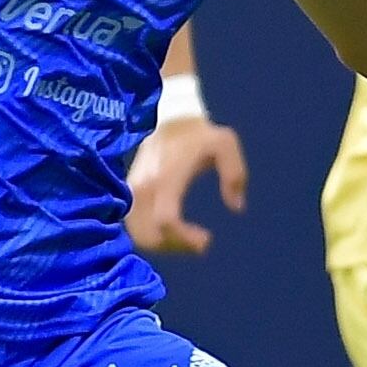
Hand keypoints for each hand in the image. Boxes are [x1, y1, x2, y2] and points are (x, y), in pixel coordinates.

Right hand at [124, 117, 248, 255]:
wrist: (170, 120)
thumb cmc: (200, 135)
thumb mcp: (225, 145)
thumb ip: (234, 175)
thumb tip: (236, 206)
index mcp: (167, 177)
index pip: (166, 220)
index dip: (185, 239)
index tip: (206, 240)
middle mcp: (144, 187)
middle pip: (150, 235)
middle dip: (176, 246)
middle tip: (200, 243)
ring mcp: (133, 191)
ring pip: (139, 235)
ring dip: (164, 245)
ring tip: (187, 238)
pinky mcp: (130, 193)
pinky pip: (134, 226)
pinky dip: (152, 237)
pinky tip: (174, 231)